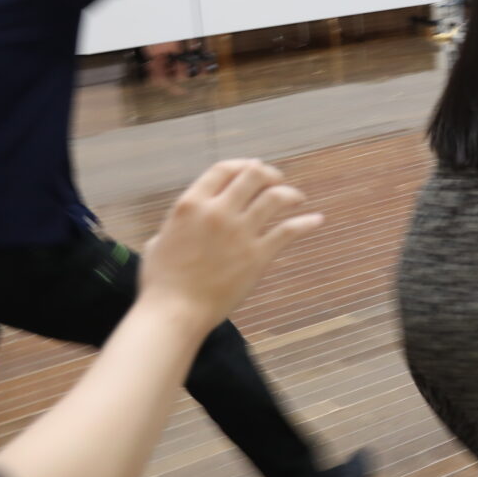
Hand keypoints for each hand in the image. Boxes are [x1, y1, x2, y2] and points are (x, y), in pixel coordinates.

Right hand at [139, 160, 323, 332]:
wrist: (175, 311)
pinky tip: (317, 219)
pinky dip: (307, 222)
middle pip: (253, 175)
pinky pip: (289, 230)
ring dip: (290, 193)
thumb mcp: (160, 240)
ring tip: (296, 198)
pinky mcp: (257, 255)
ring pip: (275, 197)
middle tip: (277, 180)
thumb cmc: (162, 282)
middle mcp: (217, 212)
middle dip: (269, 174)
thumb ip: (178, 224)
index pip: (224, 169)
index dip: (242, 165)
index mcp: (191, 205)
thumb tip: (188, 222)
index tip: (253, 168)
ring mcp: (240, 232)